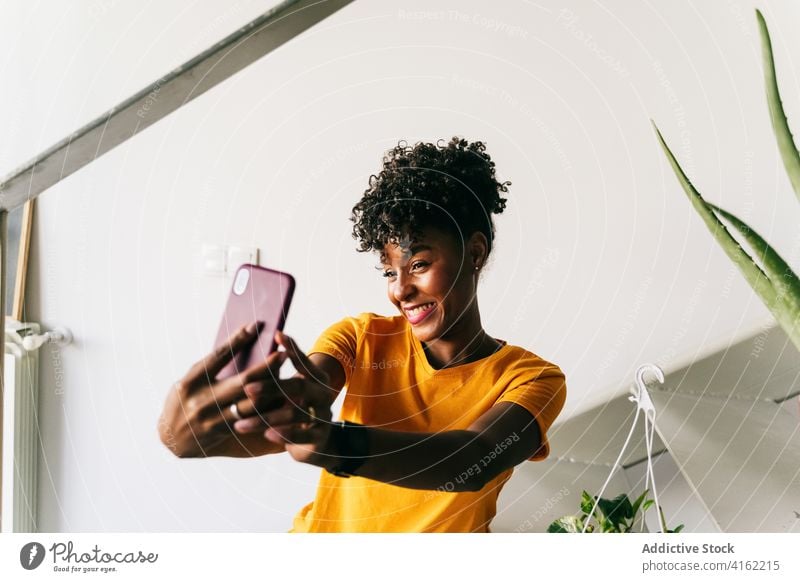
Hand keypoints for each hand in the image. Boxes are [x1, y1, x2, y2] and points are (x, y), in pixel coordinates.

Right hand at [157, 322, 288, 457]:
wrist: (171, 438)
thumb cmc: (184, 400)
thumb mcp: (191, 379)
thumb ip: (213, 366)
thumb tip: (243, 340)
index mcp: (192, 381)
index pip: (218, 356)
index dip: (238, 340)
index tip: (256, 326)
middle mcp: (203, 400)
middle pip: (242, 381)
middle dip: (266, 367)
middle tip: (283, 354)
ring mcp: (214, 419)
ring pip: (251, 404)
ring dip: (272, 390)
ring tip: (289, 379)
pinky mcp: (225, 432)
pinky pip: (251, 421)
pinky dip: (267, 410)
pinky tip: (282, 401)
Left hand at [231, 330, 337, 468]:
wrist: (314, 443)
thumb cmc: (294, 409)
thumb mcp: (288, 391)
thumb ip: (277, 374)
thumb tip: (254, 353)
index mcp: (317, 378)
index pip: (304, 361)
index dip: (293, 348)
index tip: (277, 335)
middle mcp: (324, 394)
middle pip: (299, 386)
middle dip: (271, 386)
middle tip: (246, 387)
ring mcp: (324, 415)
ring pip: (295, 412)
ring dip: (268, 417)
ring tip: (241, 424)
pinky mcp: (320, 437)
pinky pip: (302, 435)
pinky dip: (283, 434)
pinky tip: (266, 434)